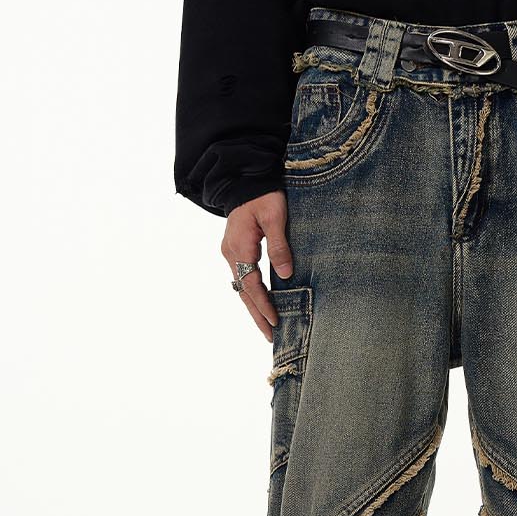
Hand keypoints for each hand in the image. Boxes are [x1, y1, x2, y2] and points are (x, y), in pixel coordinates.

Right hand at [221, 190, 293, 340]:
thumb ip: (279, 246)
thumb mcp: (275, 216)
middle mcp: (231, 253)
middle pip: (243, 292)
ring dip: (254, 307)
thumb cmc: (263, 194)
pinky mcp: (235, 250)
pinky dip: (252, 294)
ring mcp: (231, 253)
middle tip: (270, 336)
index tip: (275, 322)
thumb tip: (285, 274)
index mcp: (239, 247)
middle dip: (257, 315)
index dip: (264, 305)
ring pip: (242, 287)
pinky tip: (261, 304)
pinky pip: (243, 278)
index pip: (252, 284)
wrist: (244, 178)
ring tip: (267, 327)